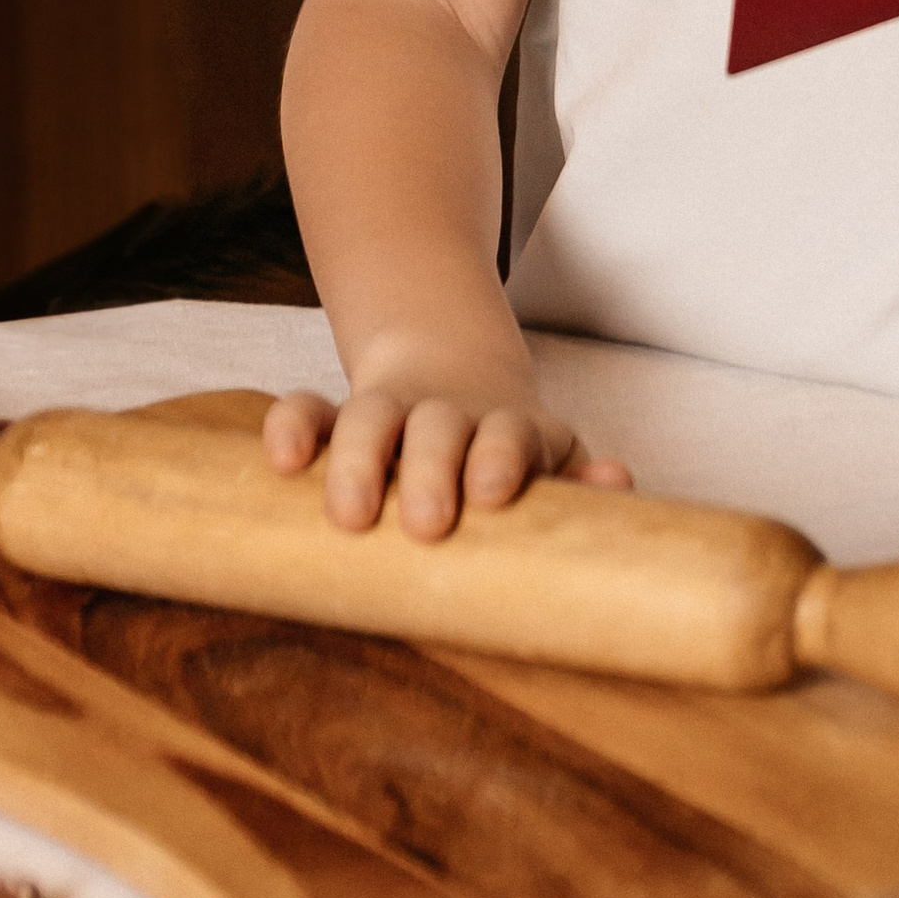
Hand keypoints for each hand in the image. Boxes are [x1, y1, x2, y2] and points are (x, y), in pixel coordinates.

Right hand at [262, 368, 634, 539]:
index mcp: (508, 427)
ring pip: (367, 417)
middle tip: (429, 521)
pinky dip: (292, 426)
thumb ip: (577, 481)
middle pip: (437, 426)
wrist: (457, 376)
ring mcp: (391, 411)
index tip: (493, 492)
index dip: (502, 454)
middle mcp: (448, 414)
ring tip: (349, 514)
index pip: (510, 431)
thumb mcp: (549, 463)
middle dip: (431, 468)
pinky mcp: (336, 419)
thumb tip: (617, 482)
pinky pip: (306, 410)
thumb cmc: (509, 455)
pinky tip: (281, 461)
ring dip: (357, 458)